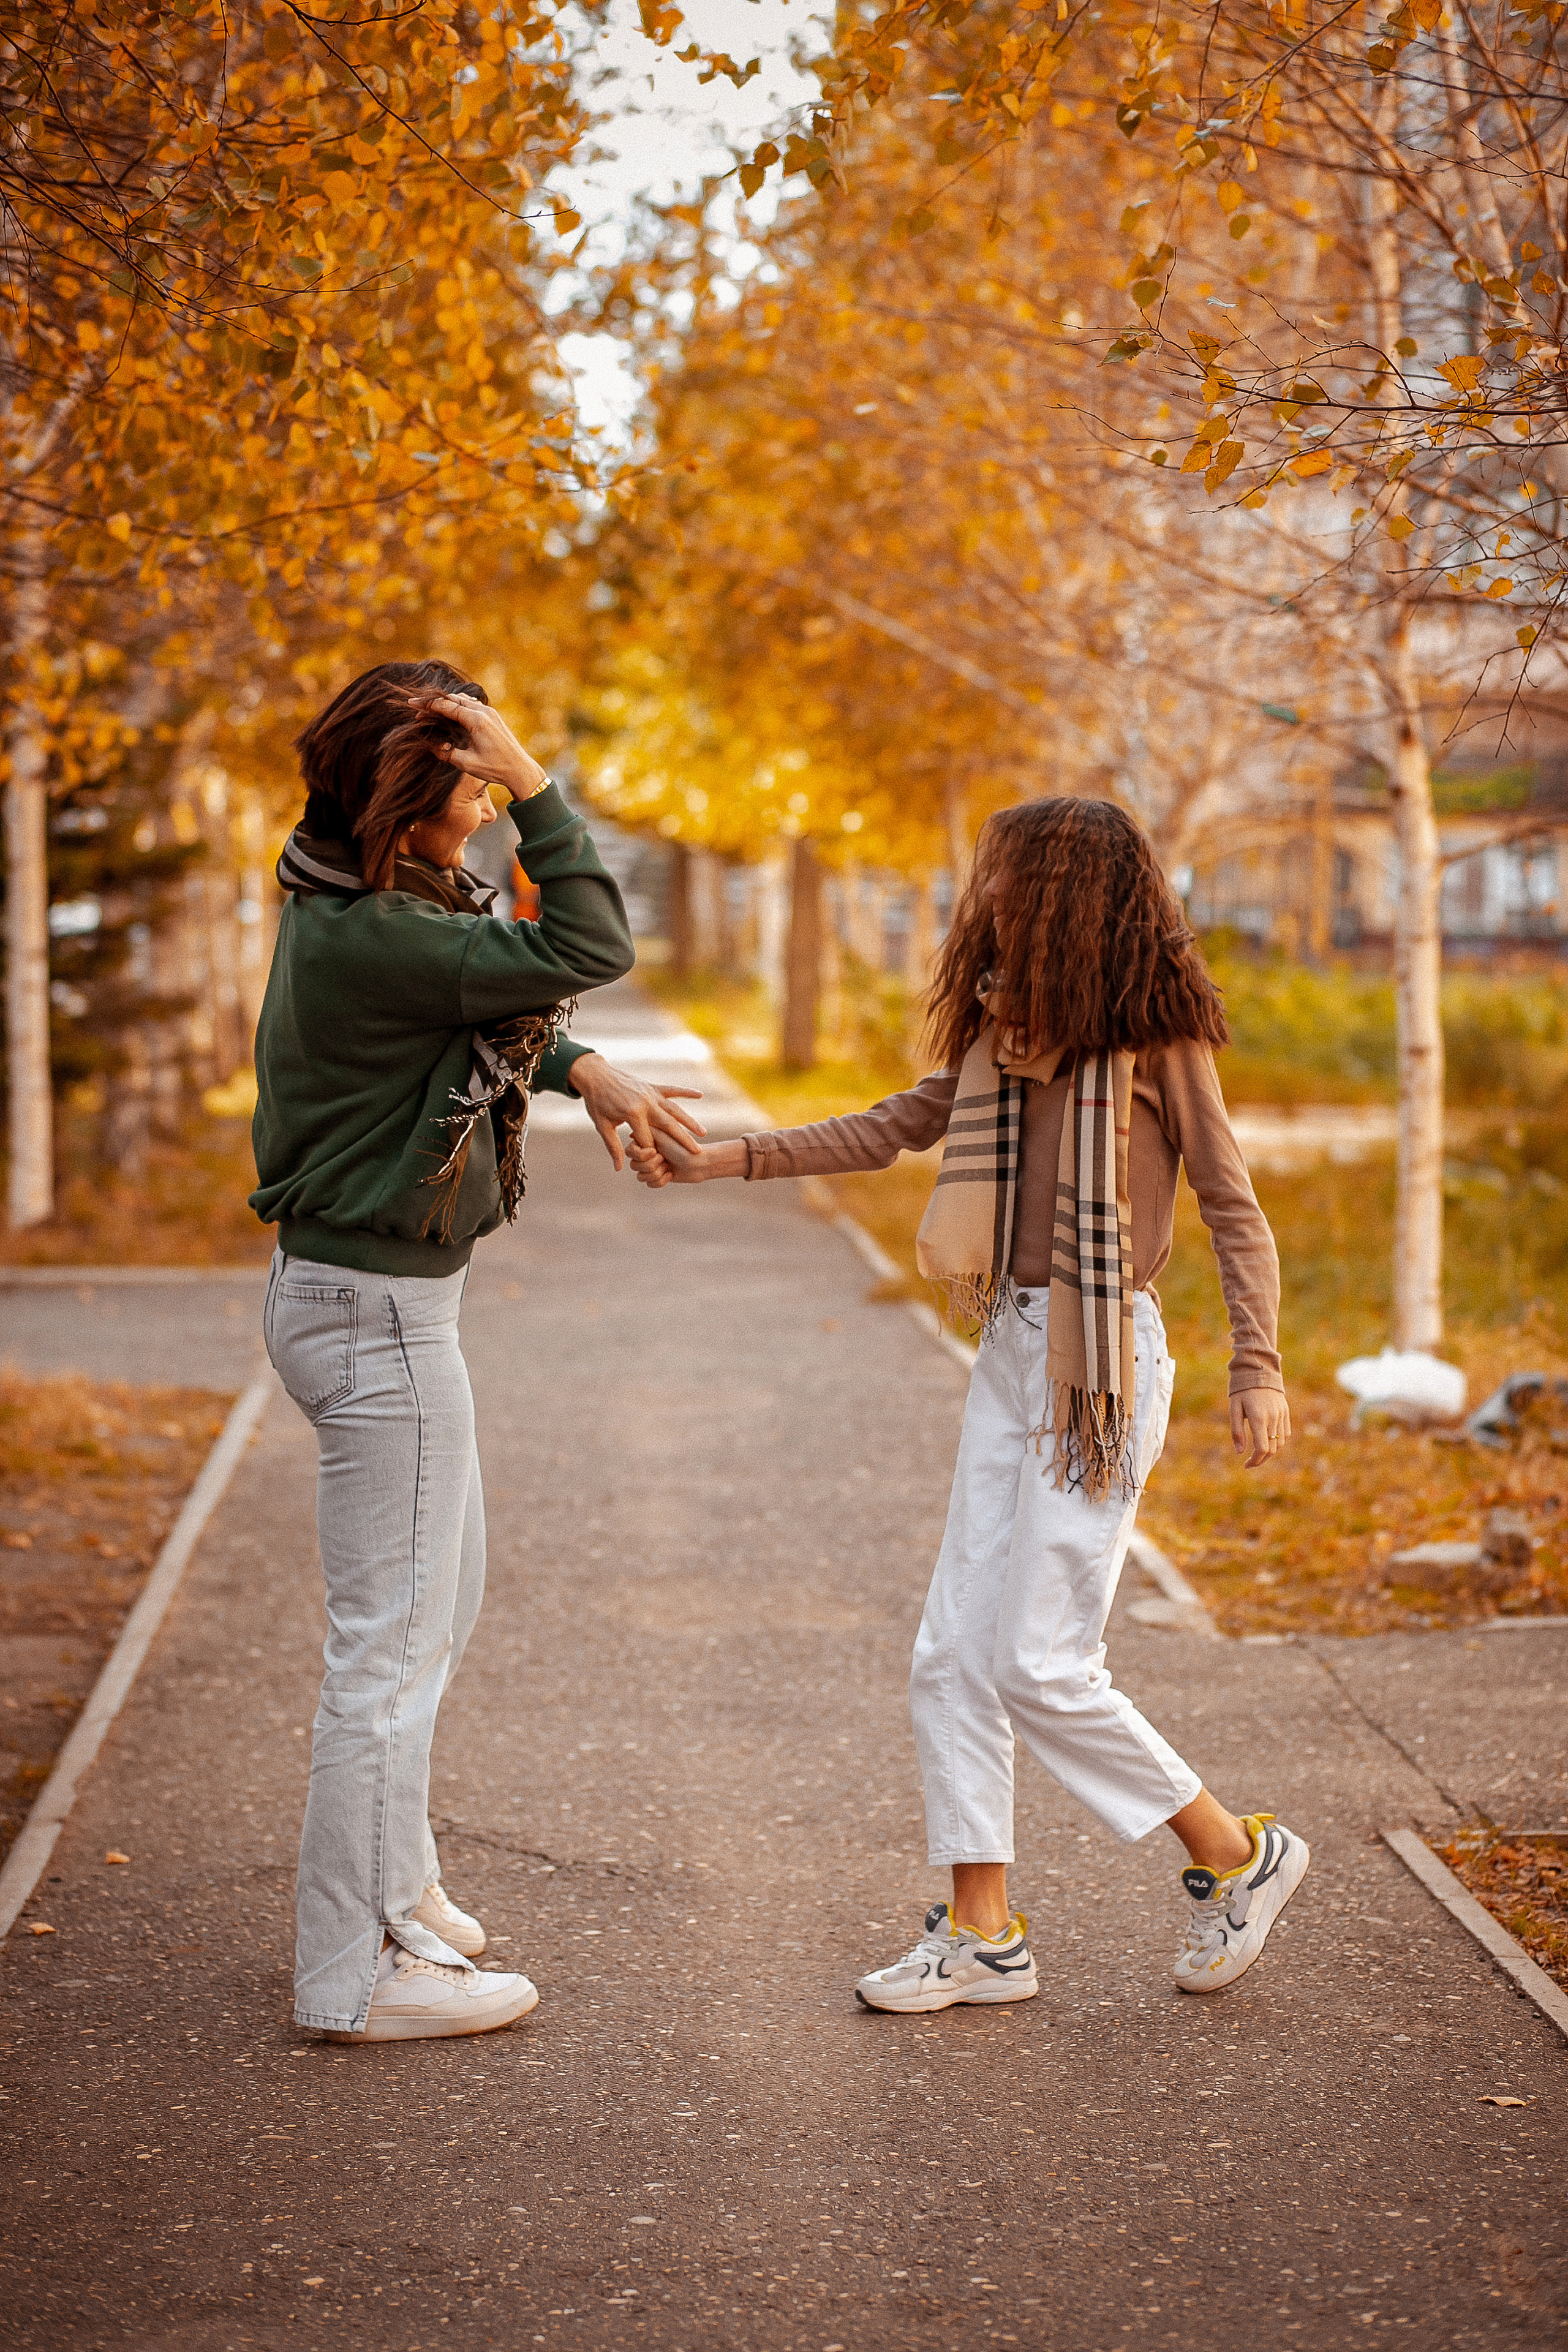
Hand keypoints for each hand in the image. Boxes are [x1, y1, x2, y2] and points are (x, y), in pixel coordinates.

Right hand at [427, 695, 548, 799]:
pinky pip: (471, 705)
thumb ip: (446, 753)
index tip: (411, 703)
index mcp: (476, 721)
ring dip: (445, 703)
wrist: (520, 769)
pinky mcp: (493, 717)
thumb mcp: (466, 764)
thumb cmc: (495, 768)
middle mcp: (484, 712)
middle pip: (453, 699)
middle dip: (433, 703)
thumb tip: (431, 745)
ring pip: (462, 700)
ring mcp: (490, 712)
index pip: (446, 706)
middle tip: (417, 708)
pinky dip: (458, 706)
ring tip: (430, 712)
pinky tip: (449, 713)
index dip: (427, 705)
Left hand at [566, 1054, 706, 1172]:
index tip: (657, 1161)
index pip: (647, 1139)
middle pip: (669, 1125)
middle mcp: (645, 1103)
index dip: (651, 1152)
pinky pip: (672, 1089)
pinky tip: (700, 1095)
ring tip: (702, 1133)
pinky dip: (686, 1091)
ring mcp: (650, 1093)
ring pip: (675, 1109)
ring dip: (689, 1121)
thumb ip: (613, 1146)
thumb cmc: (597, 1102)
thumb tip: (619, 1168)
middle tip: (697, 1152)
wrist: (595, 1075)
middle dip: (683, 1140)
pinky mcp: (652, 1086)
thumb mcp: (602, 1126)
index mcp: (632, 1114)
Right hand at [629, 1134, 747, 1186]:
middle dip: (650, 1165)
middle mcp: (647, 1152)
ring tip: (668, 1167)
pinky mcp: (658, 1176)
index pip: (630, 1152)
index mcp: (646, 1140)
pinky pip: (649, 1184)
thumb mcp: (663, 1136)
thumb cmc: (683, 1148)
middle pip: (633, 1166)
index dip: (642, 1155)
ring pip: (640, 1177)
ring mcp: (652, 1165)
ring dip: (656, 1174)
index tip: (656, 1152)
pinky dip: (661, 1181)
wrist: (700, 1163)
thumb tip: (629, 1135)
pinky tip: (671, 1174)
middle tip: (664, 1160)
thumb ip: (645, 1133)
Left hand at [1230, 1388, 1290, 1467]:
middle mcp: (1273, 1418)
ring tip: (1258, 1453)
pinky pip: (1285, 1433)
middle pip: (1272, 1449)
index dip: (1255, 1461)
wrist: (1259, 1370)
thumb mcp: (1234, 1409)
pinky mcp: (1285, 1412)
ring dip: (1270, 1452)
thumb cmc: (1242, 1390)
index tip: (1246, 1465)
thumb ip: (1237, 1431)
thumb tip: (1239, 1452)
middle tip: (1250, 1463)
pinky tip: (1267, 1441)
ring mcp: (1281, 1415)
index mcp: (1258, 1418)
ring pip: (1280, 1443)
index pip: (1262, 1448)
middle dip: (1261, 1459)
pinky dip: (1278, 1441)